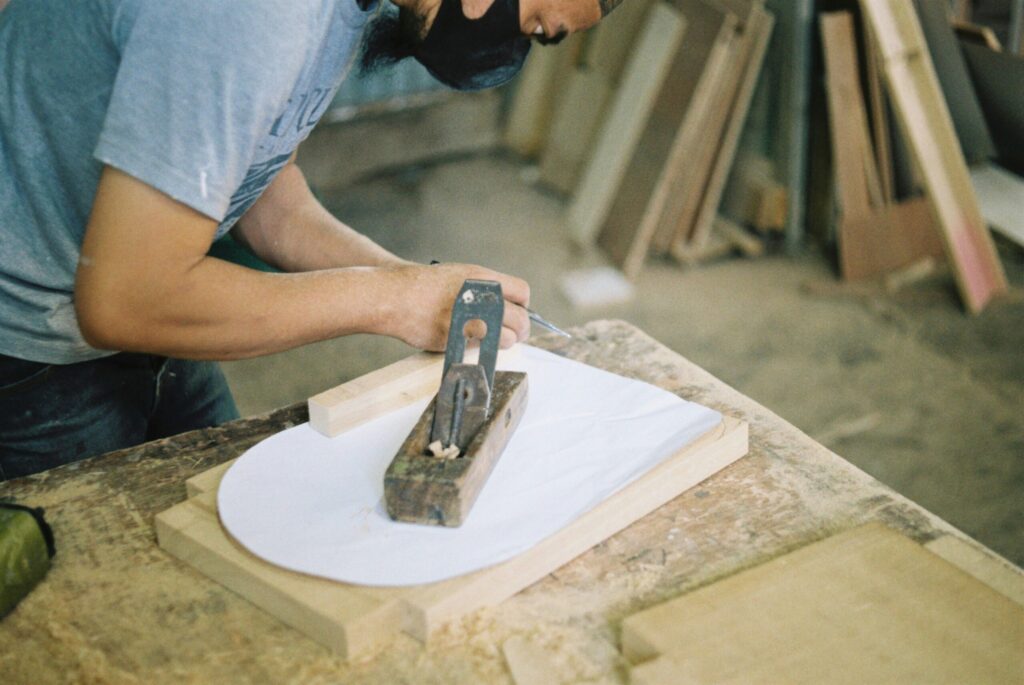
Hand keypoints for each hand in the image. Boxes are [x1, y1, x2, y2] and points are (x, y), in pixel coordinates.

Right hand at [374, 263, 530, 350]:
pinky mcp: (461, 341)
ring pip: (507, 339)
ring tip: (490, 337)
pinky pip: (484, 350)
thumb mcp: (462, 275)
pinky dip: (482, 349)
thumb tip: (509, 308)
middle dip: (521, 329)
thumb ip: (487, 290)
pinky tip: (468, 339)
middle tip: (516, 333)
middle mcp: (482, 299)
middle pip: (521, 319)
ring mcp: (472, 321)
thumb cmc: (426, 286)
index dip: (523, 305)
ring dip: (503, 342)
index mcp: (484, 279)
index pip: (523, 293)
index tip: (518, 311)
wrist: (397, 296)